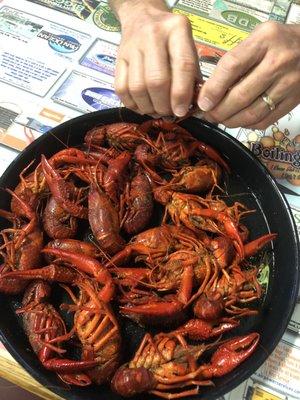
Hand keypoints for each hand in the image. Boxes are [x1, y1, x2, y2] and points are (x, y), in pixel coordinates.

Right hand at [112, 0, 199, 116]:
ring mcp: (132, 47)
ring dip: (148, 107)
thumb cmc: (170, 39)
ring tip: (156, 111)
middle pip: (156, 81)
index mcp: (177, 29)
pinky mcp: (118, 58)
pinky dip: (132, 104)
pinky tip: (142, 106)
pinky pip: (121, 89)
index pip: (182, 66)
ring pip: (137, 88)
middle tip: (168, 113)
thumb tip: (191, 107)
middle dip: (163, 105)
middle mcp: (153, 35)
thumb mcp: (187, 47)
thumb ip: (192, 75)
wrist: (142, 17)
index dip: (181, 94)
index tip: (181, 111)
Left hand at [197, 22, 299, 129]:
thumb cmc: (278, 43)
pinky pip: (265, 120)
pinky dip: (247, 125)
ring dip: (230, 121)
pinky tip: (239, 120)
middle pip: (240, 96)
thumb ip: (235, 60)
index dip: (213, 88)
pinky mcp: (293, 101)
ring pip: (252, 113)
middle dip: (218, 111)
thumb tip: (208, 91)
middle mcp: (278, 62)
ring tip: (221, 119)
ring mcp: (288, 83)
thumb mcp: (257, 39)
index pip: (231, 67)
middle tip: (208, 115)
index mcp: (264, 40)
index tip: (203, 102)